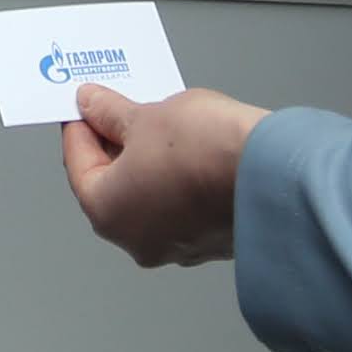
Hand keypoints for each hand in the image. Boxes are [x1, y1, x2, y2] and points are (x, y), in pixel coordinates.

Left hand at [60, 84, 263, 267]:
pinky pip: (180, 207)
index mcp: (106, 212)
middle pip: (112, 184)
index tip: (85, 106)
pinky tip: (189, 151)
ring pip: (148, 198)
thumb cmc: (209, 152)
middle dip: (115, 145)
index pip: (77, 163)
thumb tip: (93, 105)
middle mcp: (135, 239)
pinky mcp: (209, 241)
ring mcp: (175, 245)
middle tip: (121, 110)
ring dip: (148, 164)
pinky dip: (177, 181)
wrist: (275, 175)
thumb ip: (111, 112)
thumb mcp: (147, 116)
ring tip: (161, 125)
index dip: (80, 127)